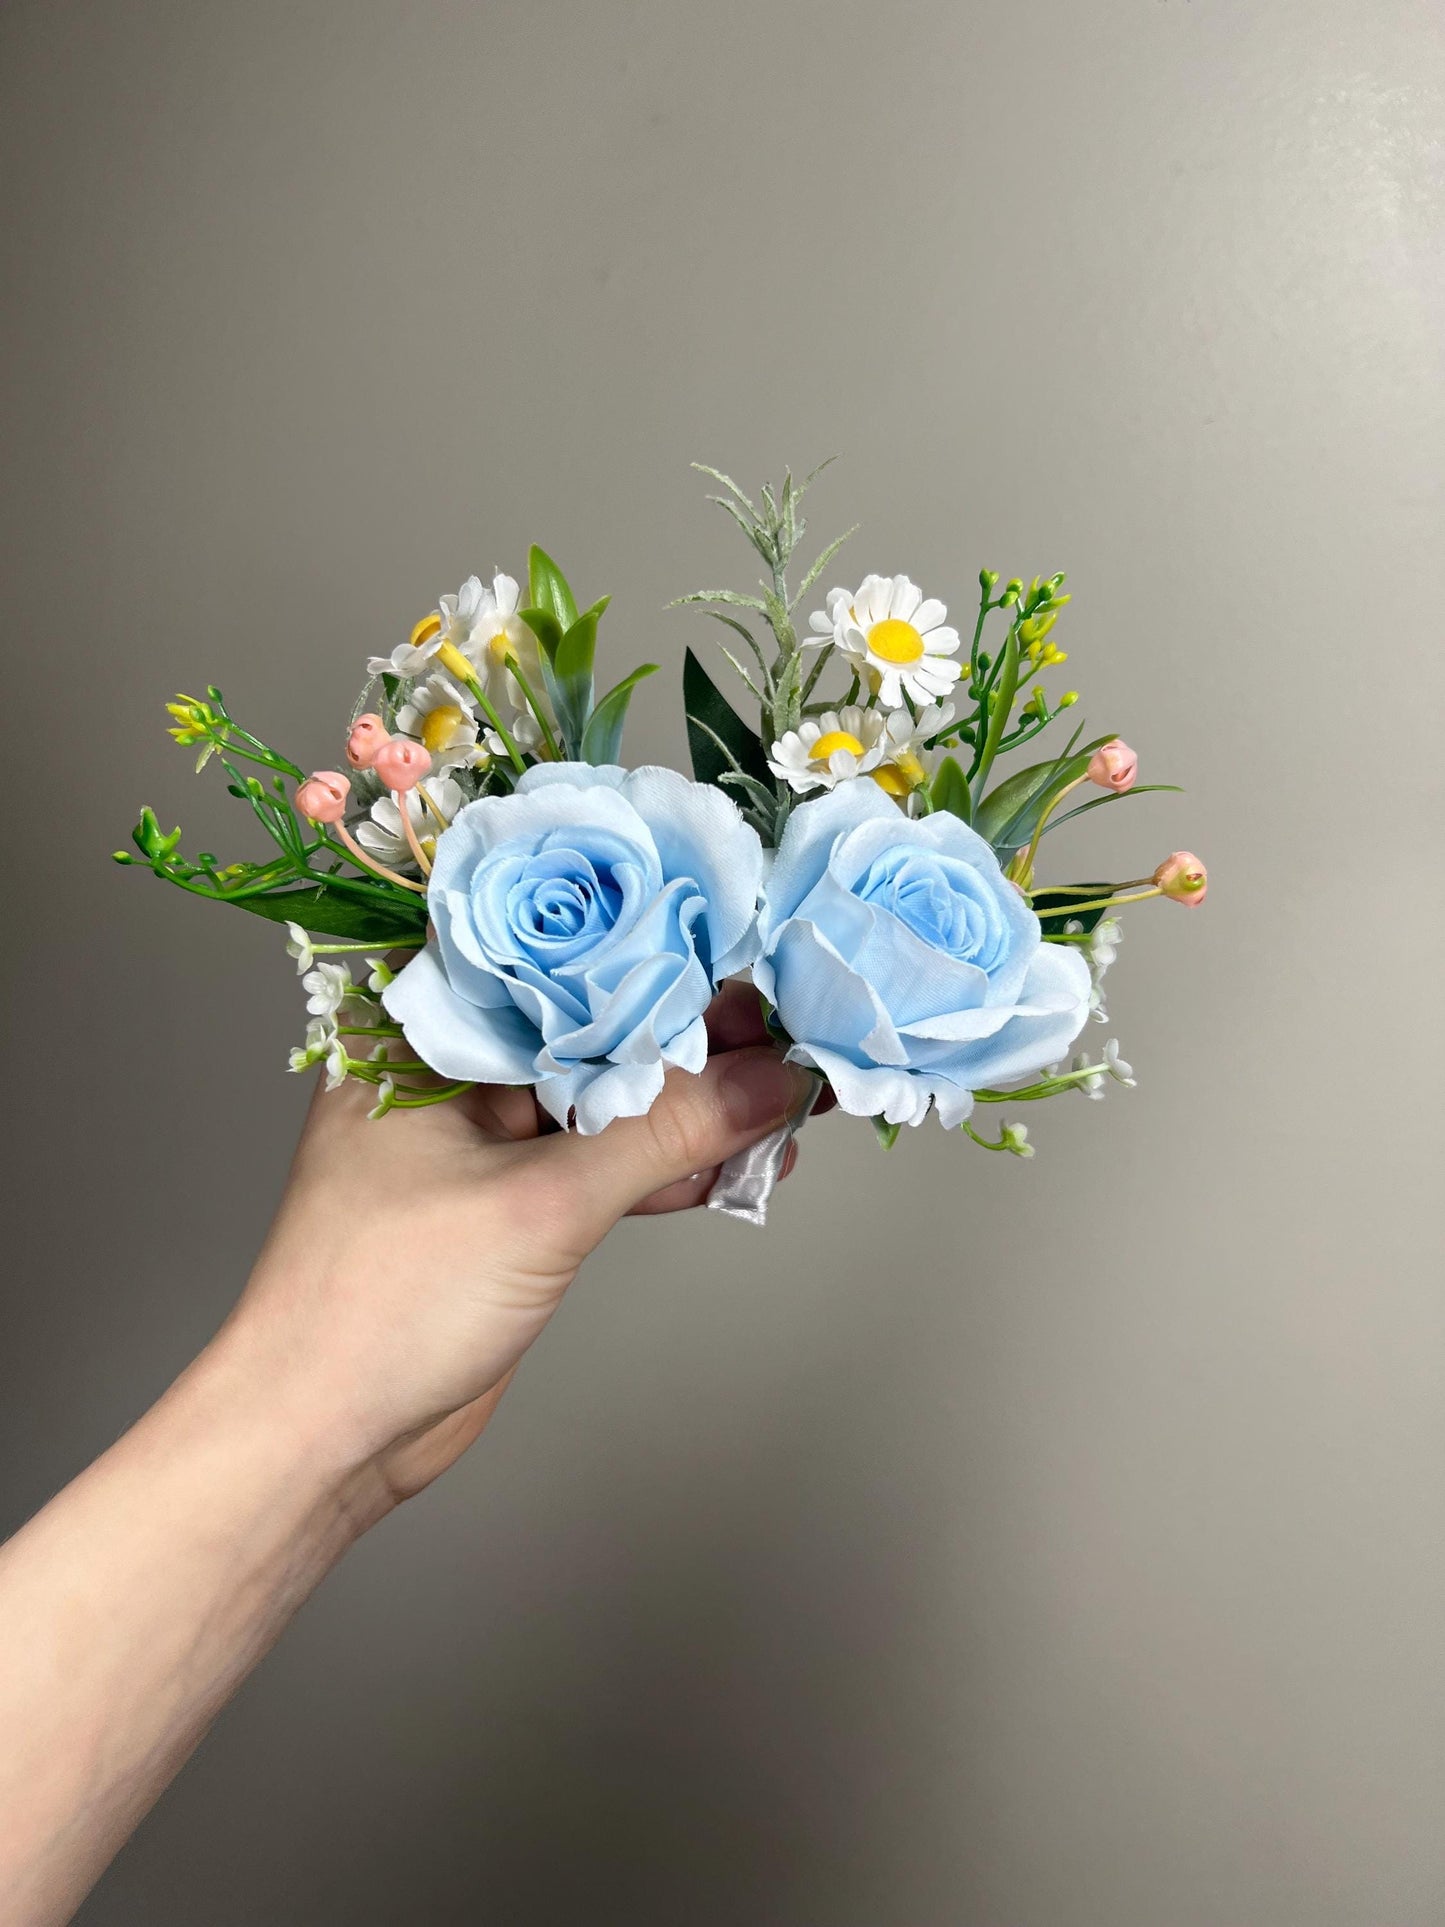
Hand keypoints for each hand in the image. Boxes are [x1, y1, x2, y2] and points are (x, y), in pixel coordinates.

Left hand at [221, 983, 817, 1510]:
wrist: (323, 1439)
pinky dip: (671, 1164)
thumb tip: (772, 1077)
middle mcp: (450, 1069)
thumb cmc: (382, 1303)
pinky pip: (606, 1162)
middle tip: (795, 1030)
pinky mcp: (512, 1202)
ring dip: (697, 1107)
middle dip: (696, 1036)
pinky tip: (743, 1161)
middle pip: (595, 1027)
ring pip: (610, 1099)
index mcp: (420, 1030)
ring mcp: (482, 1139)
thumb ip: (665, 1132)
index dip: (661, 951)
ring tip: (793, 1095)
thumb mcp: (540, 1204)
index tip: (757, 950)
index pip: (559, 960)